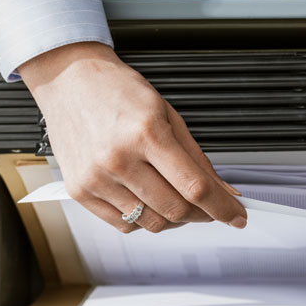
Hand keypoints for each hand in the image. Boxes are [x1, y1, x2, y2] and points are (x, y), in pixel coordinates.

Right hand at [19, 42, 246, 233]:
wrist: (69, 81)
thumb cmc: (118, 92)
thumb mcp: (168, 115)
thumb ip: (197, 158)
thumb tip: (224, 192)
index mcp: (147, 133)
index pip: (195, 187)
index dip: (222, 208)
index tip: (236, 216)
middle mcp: (119, 158)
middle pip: (175, 210)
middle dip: (201, 214)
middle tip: (208, 207)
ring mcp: (97, 178)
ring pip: (151, 223)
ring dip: (172, 218)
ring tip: (172, 197)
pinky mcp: (80, 191)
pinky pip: (123, 225)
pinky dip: (143, 219)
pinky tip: (146, 199)